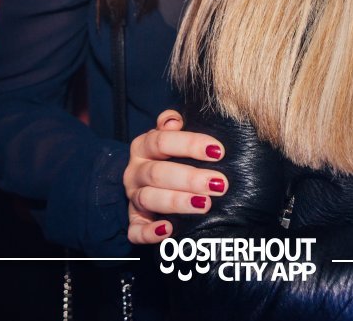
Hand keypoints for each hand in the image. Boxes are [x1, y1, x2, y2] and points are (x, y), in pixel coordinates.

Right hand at [123, 110, 228, 243]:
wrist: (150, 183)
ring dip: (177, 202)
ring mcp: (133, 197)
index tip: (218, 151)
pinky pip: (135, 230)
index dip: (190, 144)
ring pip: (149, 199)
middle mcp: (135, 171)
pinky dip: (149, 232)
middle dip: (190, 178)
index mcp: (144, 146)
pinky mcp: (134, 222)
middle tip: (219, 184)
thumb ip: (173, 125)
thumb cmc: (172, 157)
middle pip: (157, 173)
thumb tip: (174, 120)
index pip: (162, 141)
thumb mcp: (171, 137)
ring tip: (204, 204)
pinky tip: (168, 230)